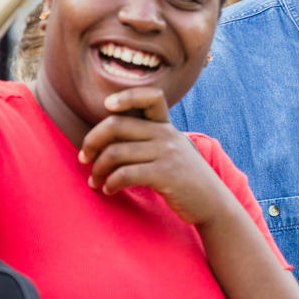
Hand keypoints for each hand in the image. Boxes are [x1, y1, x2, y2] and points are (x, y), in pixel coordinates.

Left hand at [79, 87, 230, 226]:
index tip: (108, 106)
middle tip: (85, 157)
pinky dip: (110, 184)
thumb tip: (106, 140)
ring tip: (95, 181)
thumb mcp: (172, 151)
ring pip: (115, 152)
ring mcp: (167, 153)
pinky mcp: (165, 175)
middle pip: (117, 124)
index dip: (126, 95)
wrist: (213, 204)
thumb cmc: (184, 179)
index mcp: (166, 126)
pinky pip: (125, 174)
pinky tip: (109, 190)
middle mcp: (166, 134)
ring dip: (98, 169)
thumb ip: (149, 140)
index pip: (151, 96)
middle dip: (92, 141)